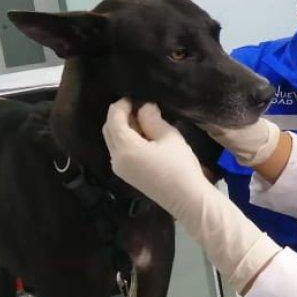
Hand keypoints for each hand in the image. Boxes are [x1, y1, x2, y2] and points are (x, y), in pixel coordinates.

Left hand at [104, 99, 280, 292]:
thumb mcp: (169, 136)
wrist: (187, 199)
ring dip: (123, 128)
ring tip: (144, 120)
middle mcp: (116, 158)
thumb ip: (152, 119)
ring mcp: (120, 169)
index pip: (113, 118)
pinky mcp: (127, 175)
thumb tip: (144, 107)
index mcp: (125, 148)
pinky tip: (145, 137)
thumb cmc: (180, 165)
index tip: (136, 97)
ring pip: (113, 141)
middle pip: (109, 129)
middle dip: (120, 115)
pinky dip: (127, 140)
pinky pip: (119, 151)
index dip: (122, 104)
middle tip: (140, 106)